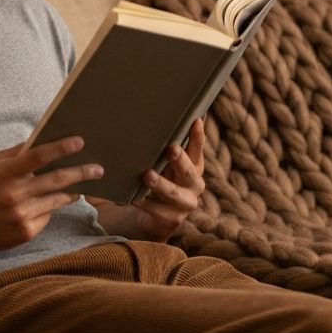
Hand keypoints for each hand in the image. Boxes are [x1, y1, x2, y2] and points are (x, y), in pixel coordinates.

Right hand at [0, 136, 103, 253]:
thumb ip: (18, 153)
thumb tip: (43, 139)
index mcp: (6, 173)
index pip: (38, 156)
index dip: (60, 148)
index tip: (79, 141)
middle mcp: (15, 194)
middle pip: (57, 179)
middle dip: (82, 173)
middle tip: (99, 169)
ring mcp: (22, 215)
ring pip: (58, 200)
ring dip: (72, 192)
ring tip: (80, 187)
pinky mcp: (26, 232)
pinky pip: (47, 216)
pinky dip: (48, 210)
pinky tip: (41, 207)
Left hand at [132, 118, 205, 241]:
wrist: (155, 217)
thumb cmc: (159, 180)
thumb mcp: (163, 163)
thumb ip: (165, 145)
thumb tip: (155, 112)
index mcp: (194, 167)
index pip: (198, 149)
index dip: (198, 136)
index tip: (196, 120)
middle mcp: (194, 185)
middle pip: (189, 172)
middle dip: (180, 160)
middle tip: (171, 149)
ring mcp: (185, 204)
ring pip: (173, 193)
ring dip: (161, 184)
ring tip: (148, 176)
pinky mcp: (172, 220)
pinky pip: (157, 211)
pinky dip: (144, 203)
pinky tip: (133, 198)